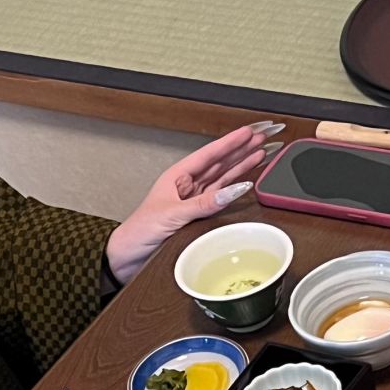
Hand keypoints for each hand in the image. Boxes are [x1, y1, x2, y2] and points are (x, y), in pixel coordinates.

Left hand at [104, 121, 284, 284]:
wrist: (128, 256)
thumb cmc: (140, 232)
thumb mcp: (172, 215)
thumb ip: (202, 204)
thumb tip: (230, 193)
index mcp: (177, 176)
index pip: (209, 155)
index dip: (229, 143)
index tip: (248, 132)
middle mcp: (186, 186)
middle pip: (219, 163)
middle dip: (240, 150)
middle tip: (262, 138)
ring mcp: (193, 201)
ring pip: (222, 179)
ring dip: (241, 167)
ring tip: (260, 154)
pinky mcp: (196, 217)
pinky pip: (219, 199)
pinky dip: (233, 191)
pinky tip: (246, 182)